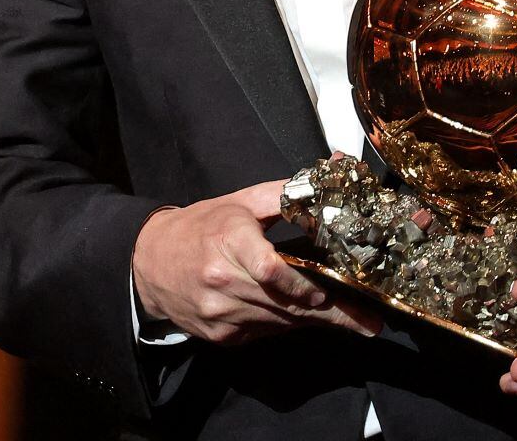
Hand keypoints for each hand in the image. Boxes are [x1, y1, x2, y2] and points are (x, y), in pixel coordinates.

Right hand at [131, 180, 383, 344]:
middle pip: (286, 304)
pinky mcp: (221, 335)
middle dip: (332, 314)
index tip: (331, 292)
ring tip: (351, 322)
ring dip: (314, 321)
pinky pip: (265, 332)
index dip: (303, 285)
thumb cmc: (199, 226)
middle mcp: (222, 283)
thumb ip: (283, 196)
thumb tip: (325, 181)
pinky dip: (287, 324)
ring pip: (280, 322)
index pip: (270, 270)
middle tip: (369, 323)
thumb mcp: (238, 202)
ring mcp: (220, 314)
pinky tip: (304, 317)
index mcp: (228, 241)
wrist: (148, 262)